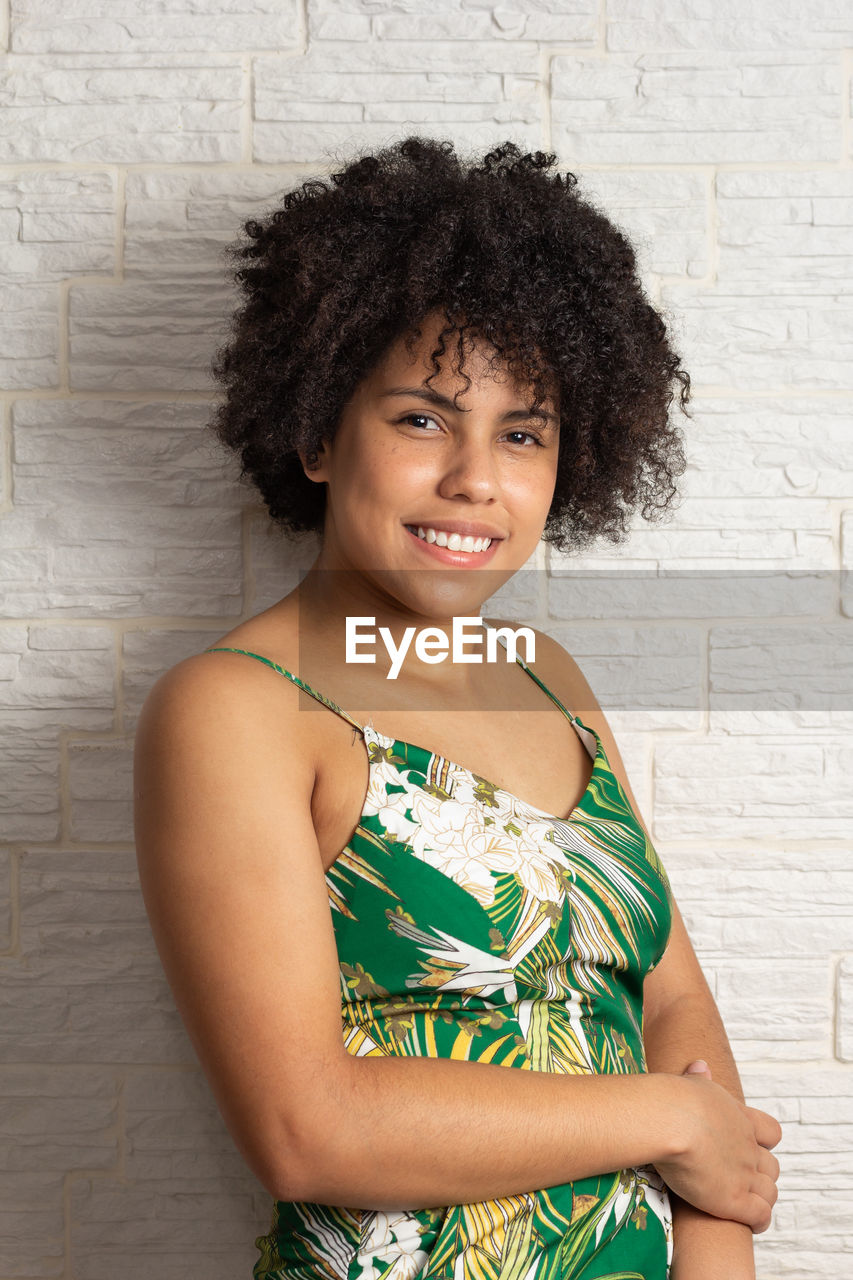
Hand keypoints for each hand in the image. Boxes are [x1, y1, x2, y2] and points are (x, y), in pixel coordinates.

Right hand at [653, 1069, 781, 1233]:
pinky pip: (761, 1215)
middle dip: (761, 1174)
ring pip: (770, 1192)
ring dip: (761, 1199)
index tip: (749, 1147)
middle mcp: (748, 1146)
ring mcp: (745, 1174)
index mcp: (741, 1118)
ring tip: (743, 1203)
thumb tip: (700, 1065)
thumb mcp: (690, 1083)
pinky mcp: (735, 1200)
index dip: (764, 1142)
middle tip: (738, 1179)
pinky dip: (759, 1221)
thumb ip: (698, 1079)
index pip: (771, 1132)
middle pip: (772, 1166)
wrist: (671, 1120)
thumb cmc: (673, 1099)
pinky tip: (749, 1222)